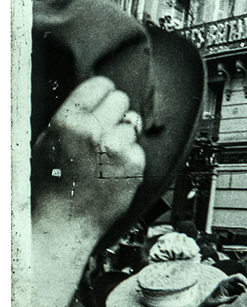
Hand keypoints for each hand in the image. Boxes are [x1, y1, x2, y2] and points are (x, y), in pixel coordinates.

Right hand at [34, 76, 147, 232]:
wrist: (62, 222)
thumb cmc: (50, 185)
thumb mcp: (48, 142)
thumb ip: (71, 116)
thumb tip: (93, 96)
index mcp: (67, 122)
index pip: (100, 84)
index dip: (101, 93)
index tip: (102, 99)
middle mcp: (93, 132)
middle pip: (121, 99)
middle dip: (114, 113)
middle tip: (102, 130)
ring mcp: (116, 148)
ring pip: (133, 123)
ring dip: (123, 136)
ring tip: (104, 155)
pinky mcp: (135, 164)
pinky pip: (139, 148)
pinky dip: (130, 157)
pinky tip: (113, 169)